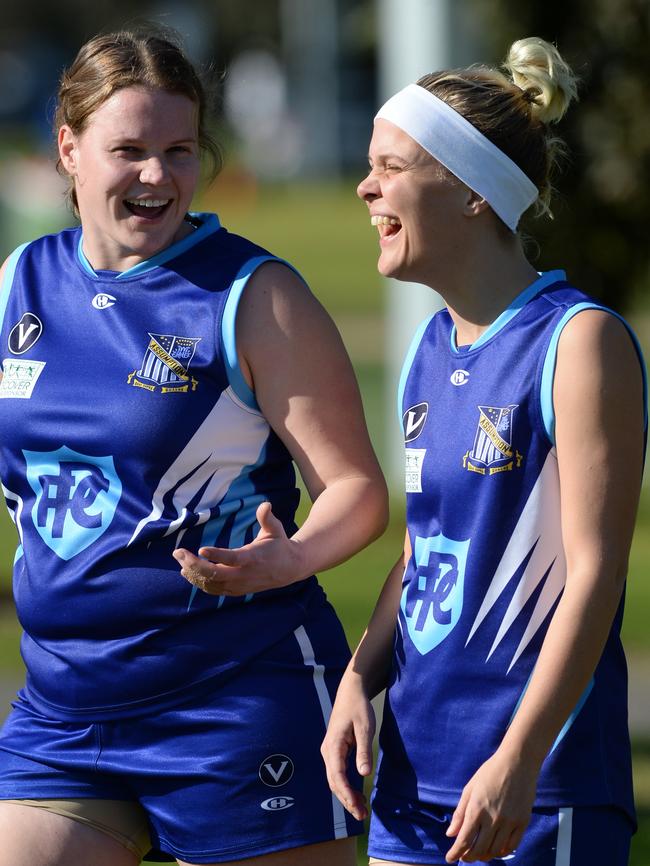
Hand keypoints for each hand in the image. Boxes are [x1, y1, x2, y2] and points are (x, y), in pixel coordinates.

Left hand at [172, 502, 304, 595]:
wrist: (289, 570)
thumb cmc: (279, 545)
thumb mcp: (276, 529)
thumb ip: (268, 518)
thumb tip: (265, 504)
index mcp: (253, 558)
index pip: (232, 559)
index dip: (217, 555)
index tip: (201, 549)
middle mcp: (244, 574)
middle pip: (215, 574)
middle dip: (193, 564)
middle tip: (178, 552)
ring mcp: (239, 585)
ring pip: (211, 584)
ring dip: (192, 573)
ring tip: (179, 560)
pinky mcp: (235, 591)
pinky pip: (213, 590)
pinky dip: (199, 582)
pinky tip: (187, 572)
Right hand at [321, 678, 375, 820]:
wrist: (351, 692)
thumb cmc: (358, 708)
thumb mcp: (365, 728)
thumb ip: (363, 751)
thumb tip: (364, 774)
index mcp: (333, 746)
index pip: (337, 777)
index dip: (347, 794)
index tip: (357, 808)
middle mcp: (328, 751)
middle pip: (334, 782)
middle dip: (346, 800)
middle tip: (362, 816)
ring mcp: (330, 752)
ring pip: (335, 780)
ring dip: (346, 795)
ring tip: (361, 810)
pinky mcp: (335, 751)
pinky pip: (338, 773)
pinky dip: (346, 786)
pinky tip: (357, 794)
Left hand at [444, 750, 536, 862]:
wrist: (517, 762)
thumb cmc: (490, 772)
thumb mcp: (470, 788)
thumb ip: (460, 812)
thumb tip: (450, 833)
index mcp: (477, 808)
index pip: (464, 839)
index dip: (455, 853)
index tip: (450, 858)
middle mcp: (493, 818)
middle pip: (479, 849)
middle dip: (468, 857)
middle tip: (464, 857)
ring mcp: (509, 821)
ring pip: (495, 850)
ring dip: (485, 855)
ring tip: (478, 853)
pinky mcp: (522, 822)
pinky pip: (512, 845)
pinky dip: (502, 851)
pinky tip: (495, 849)